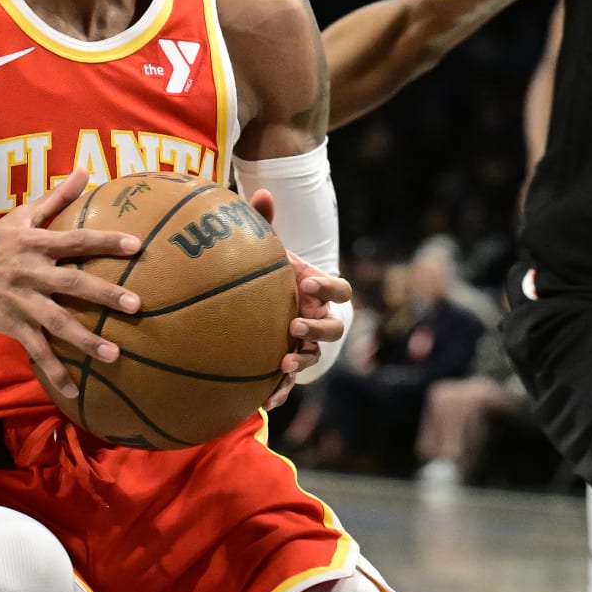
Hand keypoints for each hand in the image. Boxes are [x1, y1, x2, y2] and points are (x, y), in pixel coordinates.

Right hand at [0, 170, 141, 400]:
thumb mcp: (21, 216)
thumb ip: (56, 196)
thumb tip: (85, 168)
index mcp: (35, 244)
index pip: (76, 241)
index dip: (106, 242)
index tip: (137, 247)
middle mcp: (29, 272)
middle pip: (72, 284)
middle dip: (105, 294)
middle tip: (137, 305)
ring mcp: (19, 302)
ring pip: (56, 323)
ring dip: (85, 340)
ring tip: (114, 354)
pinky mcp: (10, 326)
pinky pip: (36, 352)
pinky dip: (55, 371)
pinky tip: (77, 391)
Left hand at [243, 189, 352, 410]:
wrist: (250, 305)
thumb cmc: (262, 272)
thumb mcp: (263, 249)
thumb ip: (263, 221)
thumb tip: (262, 192)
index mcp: (316, 290)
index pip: (340, 289)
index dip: (330, 287)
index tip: (308, 282)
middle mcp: (316, 317)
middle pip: (335, 327)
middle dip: (319, 326)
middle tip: (296, 323)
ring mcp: (304, 344)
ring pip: (315, 355)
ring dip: (303, 360)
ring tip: (283, 361)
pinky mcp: (285, 365)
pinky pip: (289, 383)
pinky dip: (281, 390)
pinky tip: (265, 399)